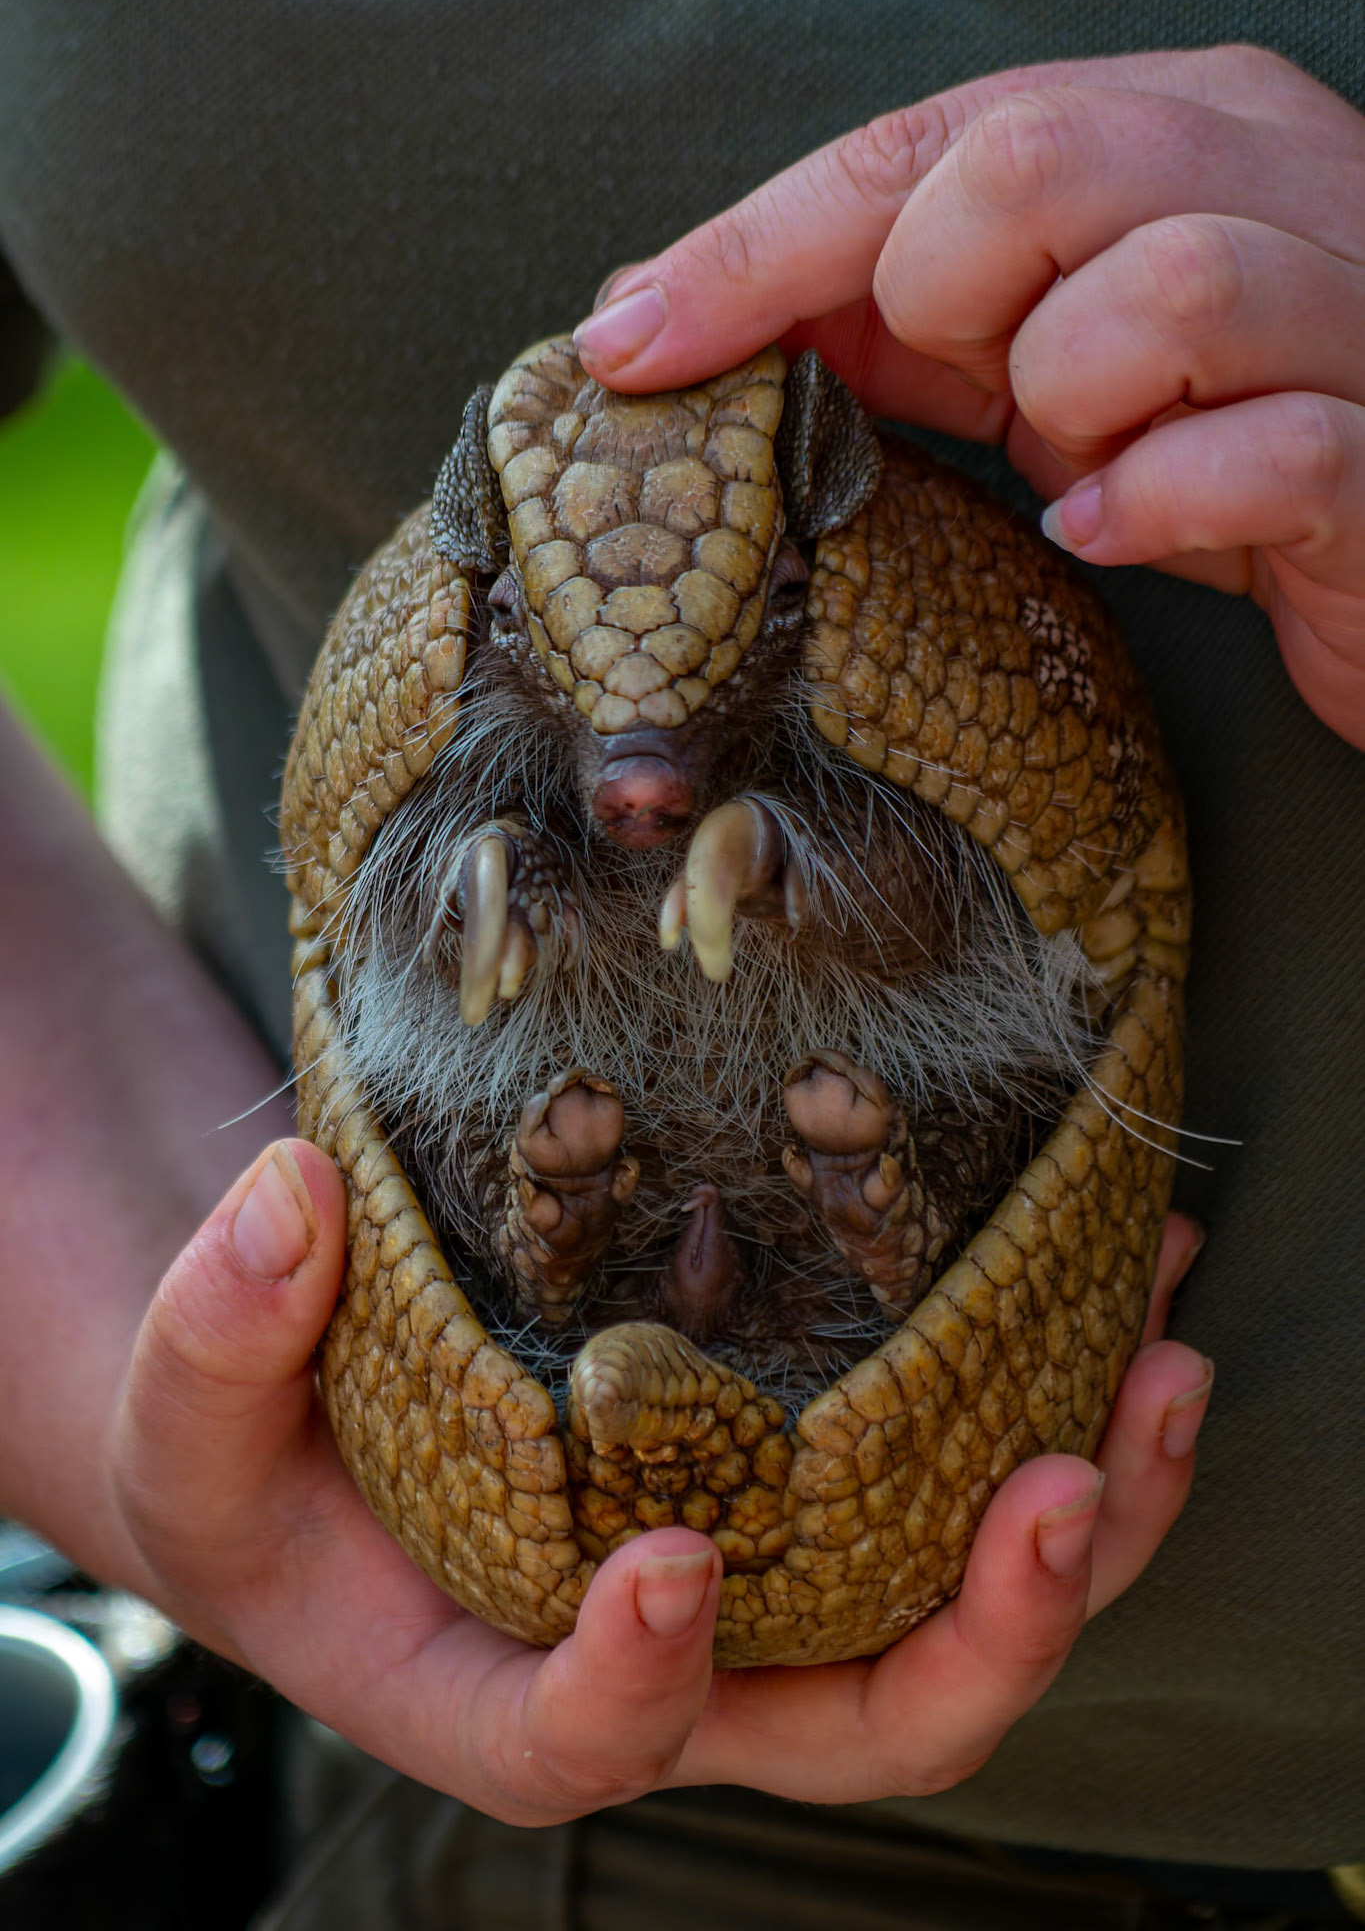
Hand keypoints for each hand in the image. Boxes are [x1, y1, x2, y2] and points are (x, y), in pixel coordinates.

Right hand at [112, 1138, 1209, 1818]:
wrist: (329, 1425)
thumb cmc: (254, 1452)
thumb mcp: (189, 1413)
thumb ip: (215, 1332)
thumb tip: (285, 1202)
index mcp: (500, 1687)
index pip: (584, 1744)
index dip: (637, 1685)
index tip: (673, 1559)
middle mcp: (669, 1665)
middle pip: (857, 1727)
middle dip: (980, 1638)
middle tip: (1058, 1491)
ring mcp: (770, 1587)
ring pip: (958, 1620)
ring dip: (1087, 1517)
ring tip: (1161, 1363)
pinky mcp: (823, 1491)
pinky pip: (966, 1484)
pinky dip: (1063, 1401)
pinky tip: (1124, 1284)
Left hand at [574, 45, 1364, 749]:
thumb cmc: (1225, 447)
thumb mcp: (1050, 365)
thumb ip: (907, 323)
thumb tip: (685, 314)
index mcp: (1179, 128)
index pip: (930, 140)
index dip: (760, 243)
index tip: (632, 339)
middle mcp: (1275, 181)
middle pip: (1041, 164)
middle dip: (949, 299)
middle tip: (980, 390)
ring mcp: (1348, 312)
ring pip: (1171, 286)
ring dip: (1073, 399)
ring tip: (1085, 463)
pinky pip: (1270, 449)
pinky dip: (1162, 500)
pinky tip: (1119, 527)